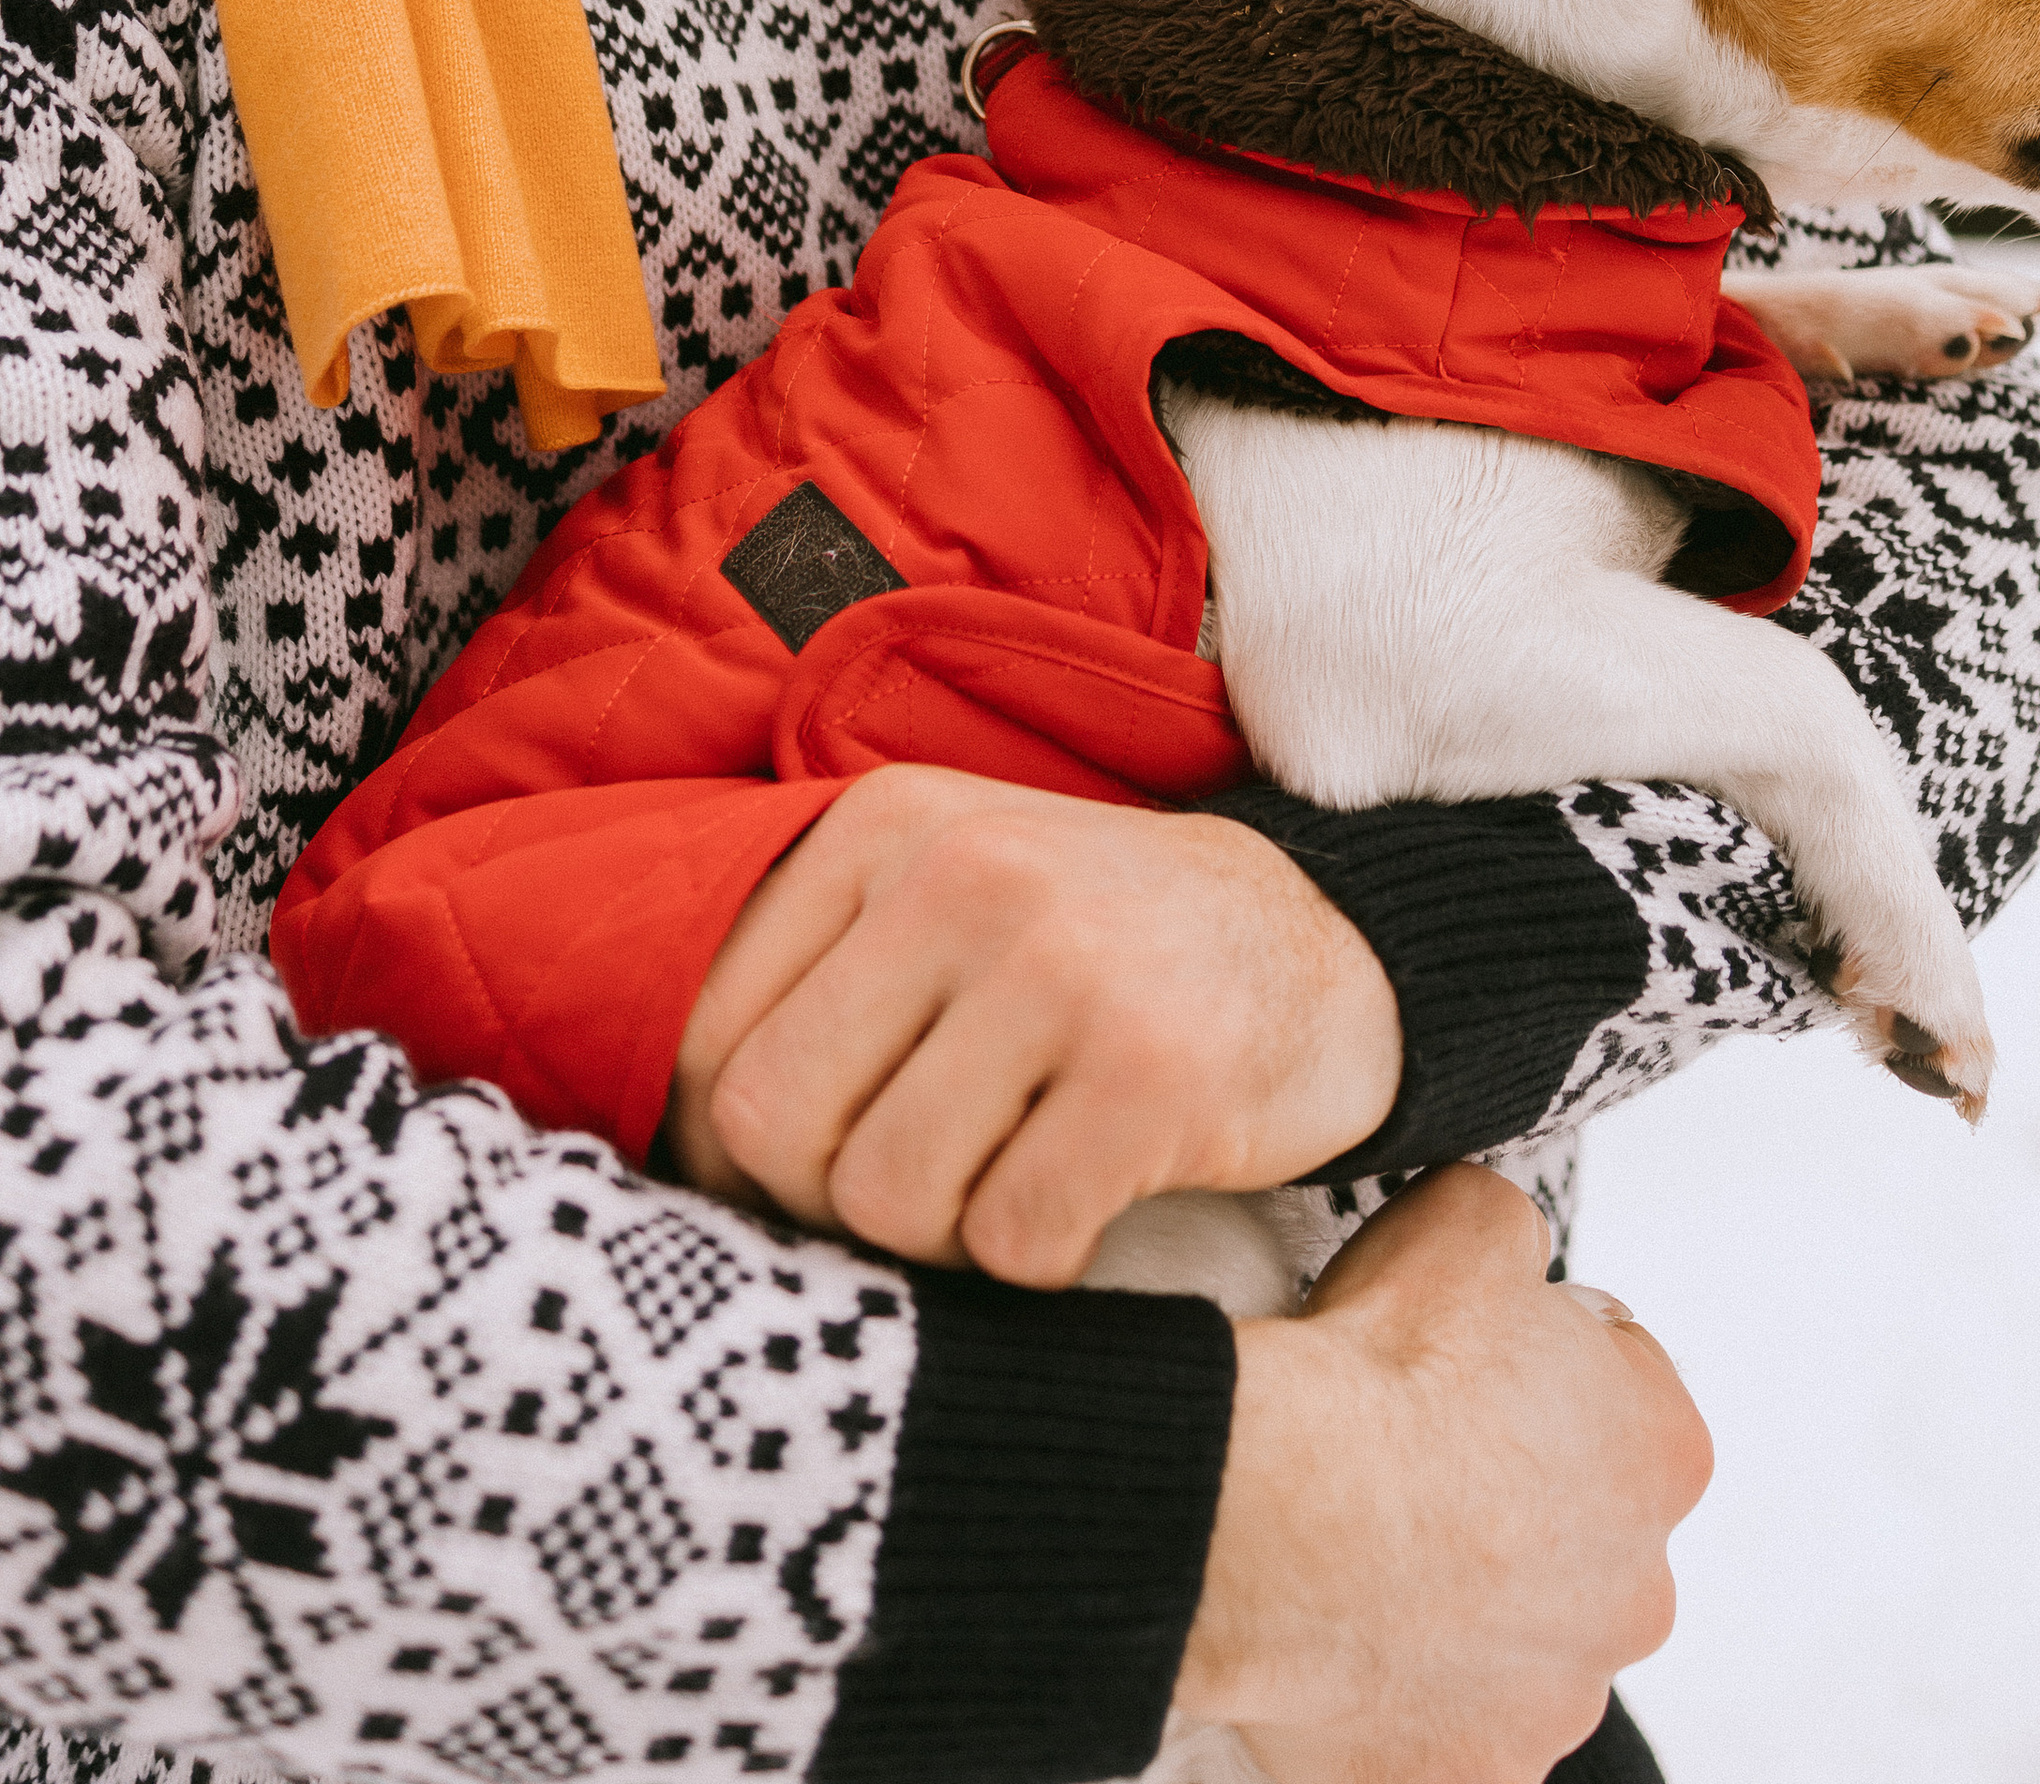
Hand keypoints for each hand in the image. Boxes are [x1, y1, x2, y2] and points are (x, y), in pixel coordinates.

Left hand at [663, 762, 1403, 1282]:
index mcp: (888, 825)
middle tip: (915, 1191)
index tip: (802, 1177)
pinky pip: (1014, 1244)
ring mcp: (1062, 971)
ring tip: (1006, 1185)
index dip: (734, 1148)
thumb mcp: (950, 892)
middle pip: (776, 1125)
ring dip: (940, 1239)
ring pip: (886, 1199)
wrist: (1330, 945)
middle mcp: (965, 879)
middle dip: (829, 1200)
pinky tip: (1087, 1201)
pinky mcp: (1152, 1074)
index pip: (711, 1036)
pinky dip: (1038, 1262)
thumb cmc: (1099, 949)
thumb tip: (661, 1142)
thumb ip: (816, 969)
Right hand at [1179, 1167, 1711, 1783]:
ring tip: (1365, 1553)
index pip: (1622, 1392)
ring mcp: (1556, 1699)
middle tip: (1412, 1464)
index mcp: (1664, 1452)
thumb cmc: (1382, 1376)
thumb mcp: (1473, 1218)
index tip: (1472, 1364)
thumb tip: (1507, 1254)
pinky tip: (1350, 1640)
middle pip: (1578, 1530)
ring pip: (1518, 1638)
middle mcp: (1638, 1592)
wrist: (1277, 1510)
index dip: (1538, 1364)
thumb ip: (1518, 1238)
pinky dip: (1407, 1696)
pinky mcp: (1474, 1775)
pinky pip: (1448, 1730)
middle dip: (1511, 1500)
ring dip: (1463, 1603)